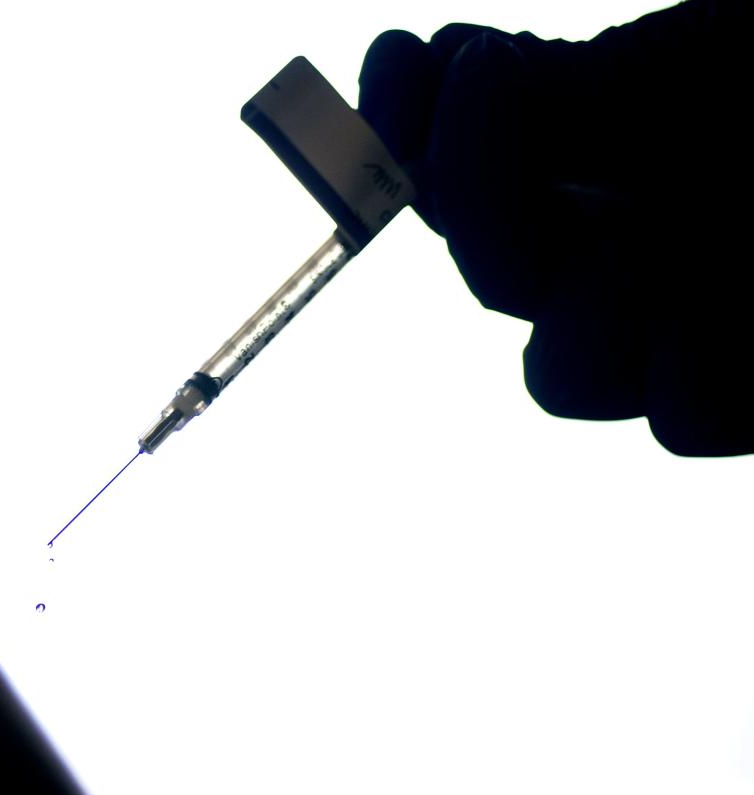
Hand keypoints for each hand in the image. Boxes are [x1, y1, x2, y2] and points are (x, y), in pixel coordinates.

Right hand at [357, 0, 751, 455]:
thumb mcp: (699, 65)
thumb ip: (561, 101)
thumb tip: (421, 85)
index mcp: (605, 171)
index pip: (463, 185)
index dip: (412, 134)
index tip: (405, 58)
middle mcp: (634, 254)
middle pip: (494, 284)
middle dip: (487, 203)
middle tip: (503, 92)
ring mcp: (696, 330)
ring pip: (567, 375)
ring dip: (596, 307)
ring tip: (668, 240)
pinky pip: (688, 415)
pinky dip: (710, 365)